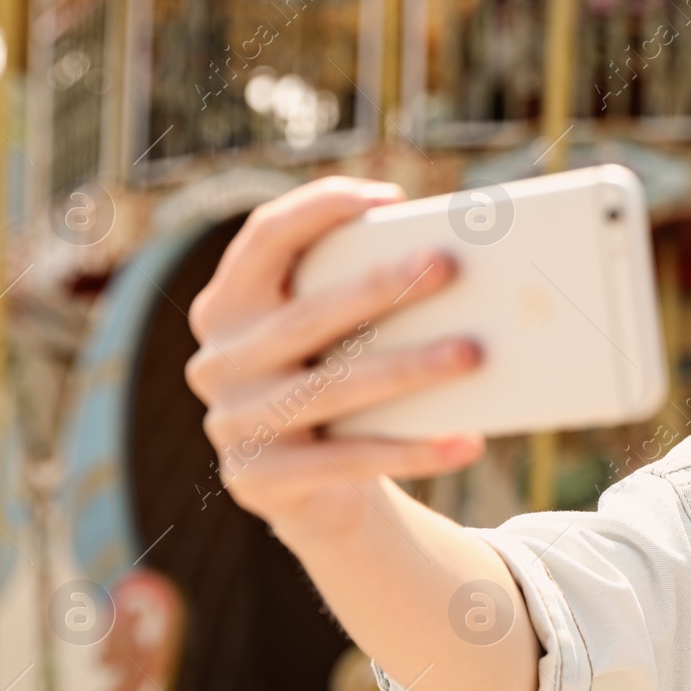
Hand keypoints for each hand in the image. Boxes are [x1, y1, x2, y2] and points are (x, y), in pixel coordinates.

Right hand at [184, 176, 486, 535]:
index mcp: (228, 305)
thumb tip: (447, 263)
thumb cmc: (336, 387)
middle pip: (307, 316)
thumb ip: (361, 301)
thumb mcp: (334, 341)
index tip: (388, 197)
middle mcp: (219, 360)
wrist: (311, 493)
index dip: (320, 209)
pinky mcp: (260, 481)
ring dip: (408, 369)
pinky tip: (466, 441)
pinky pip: (349, 461)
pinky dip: (413, 450)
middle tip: (448, 266)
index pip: (264, 238)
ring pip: (332, 389)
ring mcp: (233, 424)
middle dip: (381, 288)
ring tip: (472, 354)